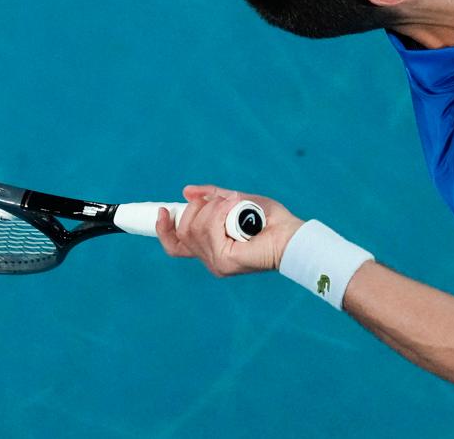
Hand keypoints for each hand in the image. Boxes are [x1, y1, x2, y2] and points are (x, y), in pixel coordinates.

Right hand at [155, 184, 303, 277]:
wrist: (290, 233)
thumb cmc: (269, 219)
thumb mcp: (236, 200)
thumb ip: (213, 196)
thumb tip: (187, 191)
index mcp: (209, 247)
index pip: (174, 246)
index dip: (163, 229)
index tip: (162, 210)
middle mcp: (210, 258)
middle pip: (182, 232)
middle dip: (196, 209)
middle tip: (221, 201)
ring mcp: (216, 262)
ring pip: (195, 228)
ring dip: (213, 208)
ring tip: (234, 203)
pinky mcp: (224, 261)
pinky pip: (209, 230)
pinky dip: (220, 213)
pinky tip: (234, 208)